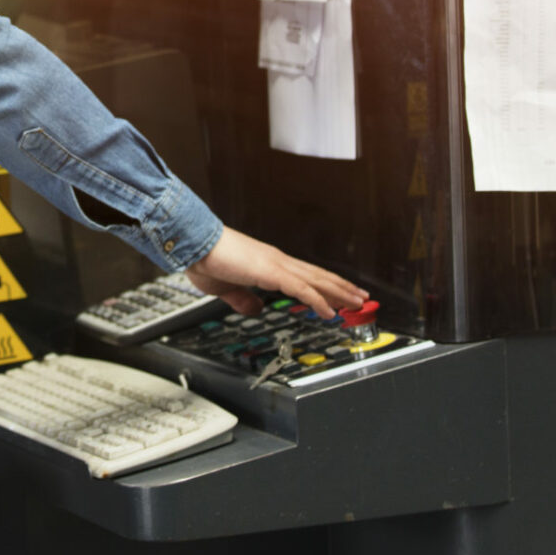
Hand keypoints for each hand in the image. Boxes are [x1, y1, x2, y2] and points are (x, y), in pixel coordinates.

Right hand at [185, 226, 368, 318]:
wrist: (194, 243)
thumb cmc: (205, 259)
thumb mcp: (225, 288)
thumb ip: (242, 299)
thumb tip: (255, 309)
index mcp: (267, 263)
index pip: (304, 275)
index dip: (323, 285)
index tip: (337, 295)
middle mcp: (277, 261)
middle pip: (318, 275)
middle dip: (341, 287)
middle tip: (361, 296)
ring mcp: (276, 264)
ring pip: (316, 280)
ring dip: (339, 292)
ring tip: (357, 302)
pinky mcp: (271, 271)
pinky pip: (301, 289)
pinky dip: (318, 300)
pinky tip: (330, 311)